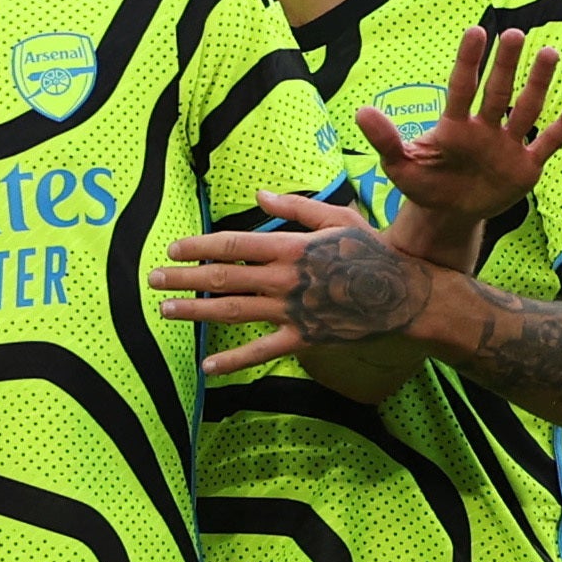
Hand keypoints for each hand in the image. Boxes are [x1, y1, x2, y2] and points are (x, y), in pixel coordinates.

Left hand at [149, 190, 432, 374]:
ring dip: (195, 312)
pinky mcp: (304, 338)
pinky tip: (207, 366)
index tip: (173, 248)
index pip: (233, 244)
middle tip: (153, 280)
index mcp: (290, 246)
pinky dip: (233, 360)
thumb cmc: (373, 251)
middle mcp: (285, 279)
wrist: (409, 296)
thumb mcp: (337, 217)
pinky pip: (262, 351)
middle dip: (183, 279)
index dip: (199, 246)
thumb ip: (295, 207)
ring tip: (166, 312)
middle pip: (223, 278)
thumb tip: (258, 195)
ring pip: (233, 311)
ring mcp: (293, 311)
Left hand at [359, 26, 561, 224]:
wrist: (447, 215)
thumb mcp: (399, 166)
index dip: (469, 61)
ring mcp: (507, 146)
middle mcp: (484, 129)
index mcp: (453, 127)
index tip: (476, 31)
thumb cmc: (423, 185)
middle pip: (498, 92)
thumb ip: (384, 140)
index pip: (462, 88)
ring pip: (527, 110)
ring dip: (538, 84)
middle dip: (506, 65)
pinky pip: (551, 142)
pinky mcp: (526, 167)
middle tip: (515, 33)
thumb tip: (360, 112)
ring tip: (549, 52)